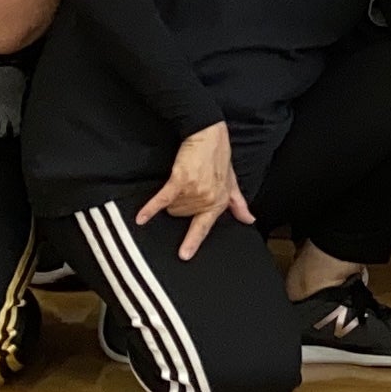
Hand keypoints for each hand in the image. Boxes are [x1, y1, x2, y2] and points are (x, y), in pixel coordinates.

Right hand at [136, 121, 252, 261]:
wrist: (208, 135)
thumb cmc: (218, 158)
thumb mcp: (232, 182)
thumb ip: (238, 204)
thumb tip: (250, 220)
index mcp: (220, 203)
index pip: (204, 227)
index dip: (193, 242)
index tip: (184, 255)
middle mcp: (208, 200)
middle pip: (181, 215)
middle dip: (180, 203)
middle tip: (189, 183)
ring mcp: (195, 191)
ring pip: (172, 207)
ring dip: (172, 196)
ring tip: (182, 178)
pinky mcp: (181, 181)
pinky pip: (163, 199)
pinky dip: (151, 208)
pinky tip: (140, 218)